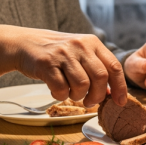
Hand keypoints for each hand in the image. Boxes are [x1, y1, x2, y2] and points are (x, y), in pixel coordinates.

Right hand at [0, 25, 127, 106]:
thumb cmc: (57, 53)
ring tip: (70, 93)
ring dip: (78, 97)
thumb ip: (96, 68)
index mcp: (92, 42)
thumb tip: (112, 93)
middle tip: (90, 102)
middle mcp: (80, 45)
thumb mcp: (80, 52)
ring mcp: (63, 54)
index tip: (120, 102)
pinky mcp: (46, 64)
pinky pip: (61, 89)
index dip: (120, 87)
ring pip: (82, 85)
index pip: (114, 67)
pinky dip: (61, 96)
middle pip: (101, 78)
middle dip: (97, 96)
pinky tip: (57, 90)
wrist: (25, 43)